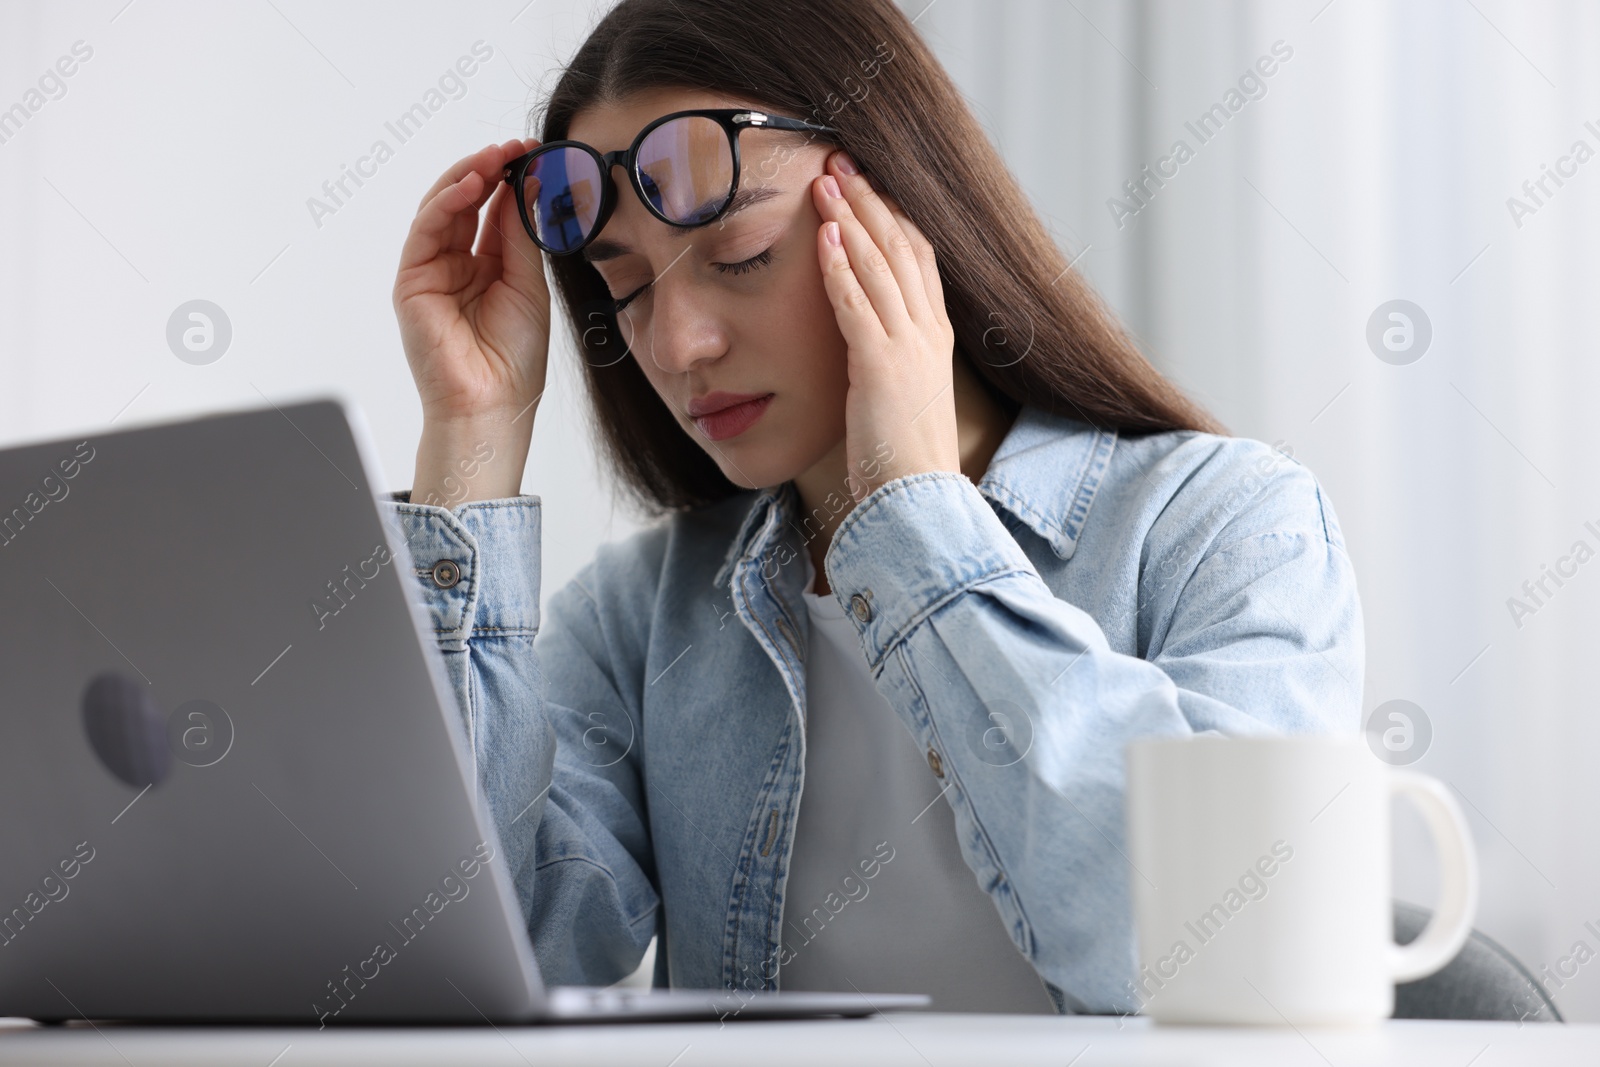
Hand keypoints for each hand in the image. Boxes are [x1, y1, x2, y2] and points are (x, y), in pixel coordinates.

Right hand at [394, 139, 548, 502]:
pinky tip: (471, 185)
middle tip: (513, 147)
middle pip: (466, 204)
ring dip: (467, 178)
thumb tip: (524, 186)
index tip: (533, 154)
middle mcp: (456, 265)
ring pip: (443, 210)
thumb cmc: (514, 359)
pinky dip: (446, 202)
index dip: (510, 181)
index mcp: (487, 267)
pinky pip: (427, 230)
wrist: (492, 403)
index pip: (494, 212)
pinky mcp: (411, 281)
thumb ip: (520, 236)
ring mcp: (431, 271)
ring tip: (494, 157)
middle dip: (488, 171)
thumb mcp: (528, 285)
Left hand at [811, 149, 959, 500]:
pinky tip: (822, 238)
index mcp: (934, 337)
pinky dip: (839, 270)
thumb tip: (864, 345)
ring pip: (879, 266)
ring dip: (851, 219)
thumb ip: (886, 359)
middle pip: (900, 247)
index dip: (892, 214)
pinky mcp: (881, 369)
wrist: (918, 502)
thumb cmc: (902, 460)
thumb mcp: (901, 396)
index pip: (917, 257)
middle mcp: (928, 333)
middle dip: (869, 200)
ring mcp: (908, 348)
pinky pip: (858, 307)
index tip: (865, 182)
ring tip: (826, 180)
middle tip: (840, 160)